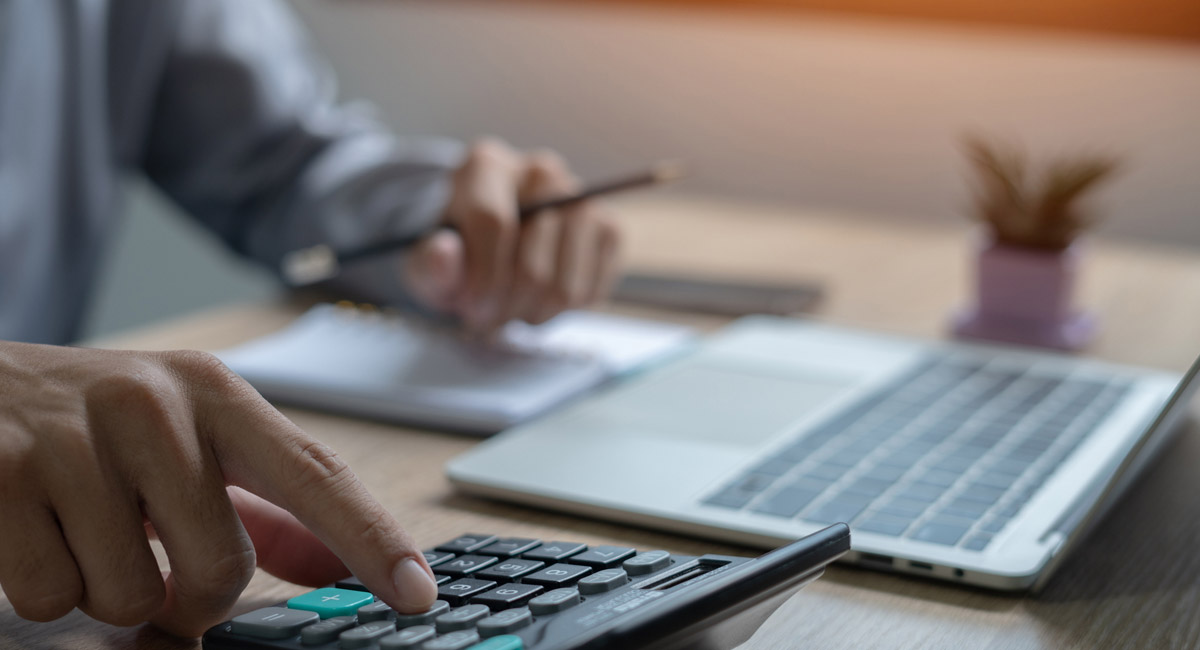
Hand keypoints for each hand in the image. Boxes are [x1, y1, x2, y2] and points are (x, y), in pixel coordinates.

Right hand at [0, 342, 436, 635]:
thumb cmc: (92, 424)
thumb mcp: (185, 442)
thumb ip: (259, 506)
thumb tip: (332, 565)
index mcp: (216, 395)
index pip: (315, 474)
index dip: (373, 538)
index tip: (419, 593)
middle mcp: (154, 403)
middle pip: (222, 567)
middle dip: (188, 594)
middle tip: (148, 557)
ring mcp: (73, 436)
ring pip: (129, 594)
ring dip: (105, 589)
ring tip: (80, 527)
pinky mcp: (1, 476)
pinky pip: (51, 596)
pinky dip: (43, 587)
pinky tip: (31, 528)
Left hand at [402, 138, 621, 331]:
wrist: (491, 244)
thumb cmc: (457, 253)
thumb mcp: (426, 260)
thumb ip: (430, 261)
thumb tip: (444, 254)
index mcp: (487, 166)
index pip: (494, 224)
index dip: (482, 279)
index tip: (471, 312)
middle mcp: (541, 172)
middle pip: (533, 260)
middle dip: (507, 306)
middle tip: (489, 320)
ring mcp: (582, 198)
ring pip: (566, 283)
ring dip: (536, 314)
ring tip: (514, 312)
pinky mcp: (609, 229)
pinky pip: (592, 291)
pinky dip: (565, 311)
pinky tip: (541, 302)